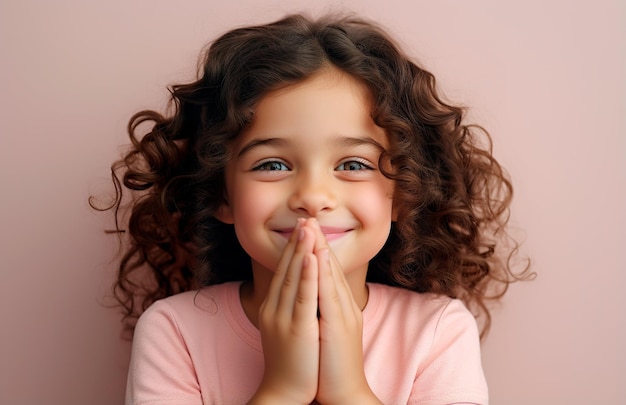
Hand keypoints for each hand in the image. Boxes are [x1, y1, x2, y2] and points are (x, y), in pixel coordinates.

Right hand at [250, 218, 319, 404]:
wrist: (284, 392)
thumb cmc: (291, 362)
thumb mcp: (286, 329)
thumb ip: (289, 308)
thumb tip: (295, 292)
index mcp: (274, 307)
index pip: (283, 271)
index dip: (292, 248)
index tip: (300, 228)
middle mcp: (275, 308)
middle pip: (286, 268)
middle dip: (296, 241)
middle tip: (304, 217)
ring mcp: (284, 317)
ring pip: (293, 277)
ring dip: (301, 250)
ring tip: (307, 227)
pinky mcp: (297, 328)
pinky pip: (302, 297)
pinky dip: (306, 275)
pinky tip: (311, 257)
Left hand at [309, 219, 380, 404]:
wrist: (344, 394)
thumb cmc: (332, 365)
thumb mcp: (327, 332)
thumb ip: (322, 312)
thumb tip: (312, 298)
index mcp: (339, 307)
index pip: (328, 272)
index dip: (318, 249)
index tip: (308, 230)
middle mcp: (344, 306)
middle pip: (330, 267)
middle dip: (318, 241)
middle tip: (308, 218)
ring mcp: (343, 314)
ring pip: (330, 275)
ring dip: (319, 248)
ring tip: (310, 227)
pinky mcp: (338, 326)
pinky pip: (328, 293)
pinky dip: (321, 273)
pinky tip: (314, 256)